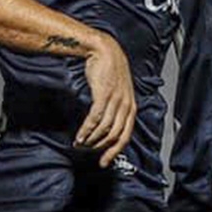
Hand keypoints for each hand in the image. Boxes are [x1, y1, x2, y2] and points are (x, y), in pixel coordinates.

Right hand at [74, 33, 136, 167]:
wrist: (103, 49)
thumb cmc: (109, 70)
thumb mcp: (119, 91)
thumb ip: (117, 108)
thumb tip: (108, 127)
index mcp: (131, 106)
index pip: (125, 136)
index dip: (114, 151)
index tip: (104, 162)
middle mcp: (126, 105)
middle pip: (115, 135)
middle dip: (100, 148)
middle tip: (87, 153)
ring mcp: (116, 99)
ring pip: (104, 128)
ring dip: (91, 139)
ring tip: (80, 144)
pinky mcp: (104, 94)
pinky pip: (95, 118)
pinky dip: (87, 129)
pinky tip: (80, 135)